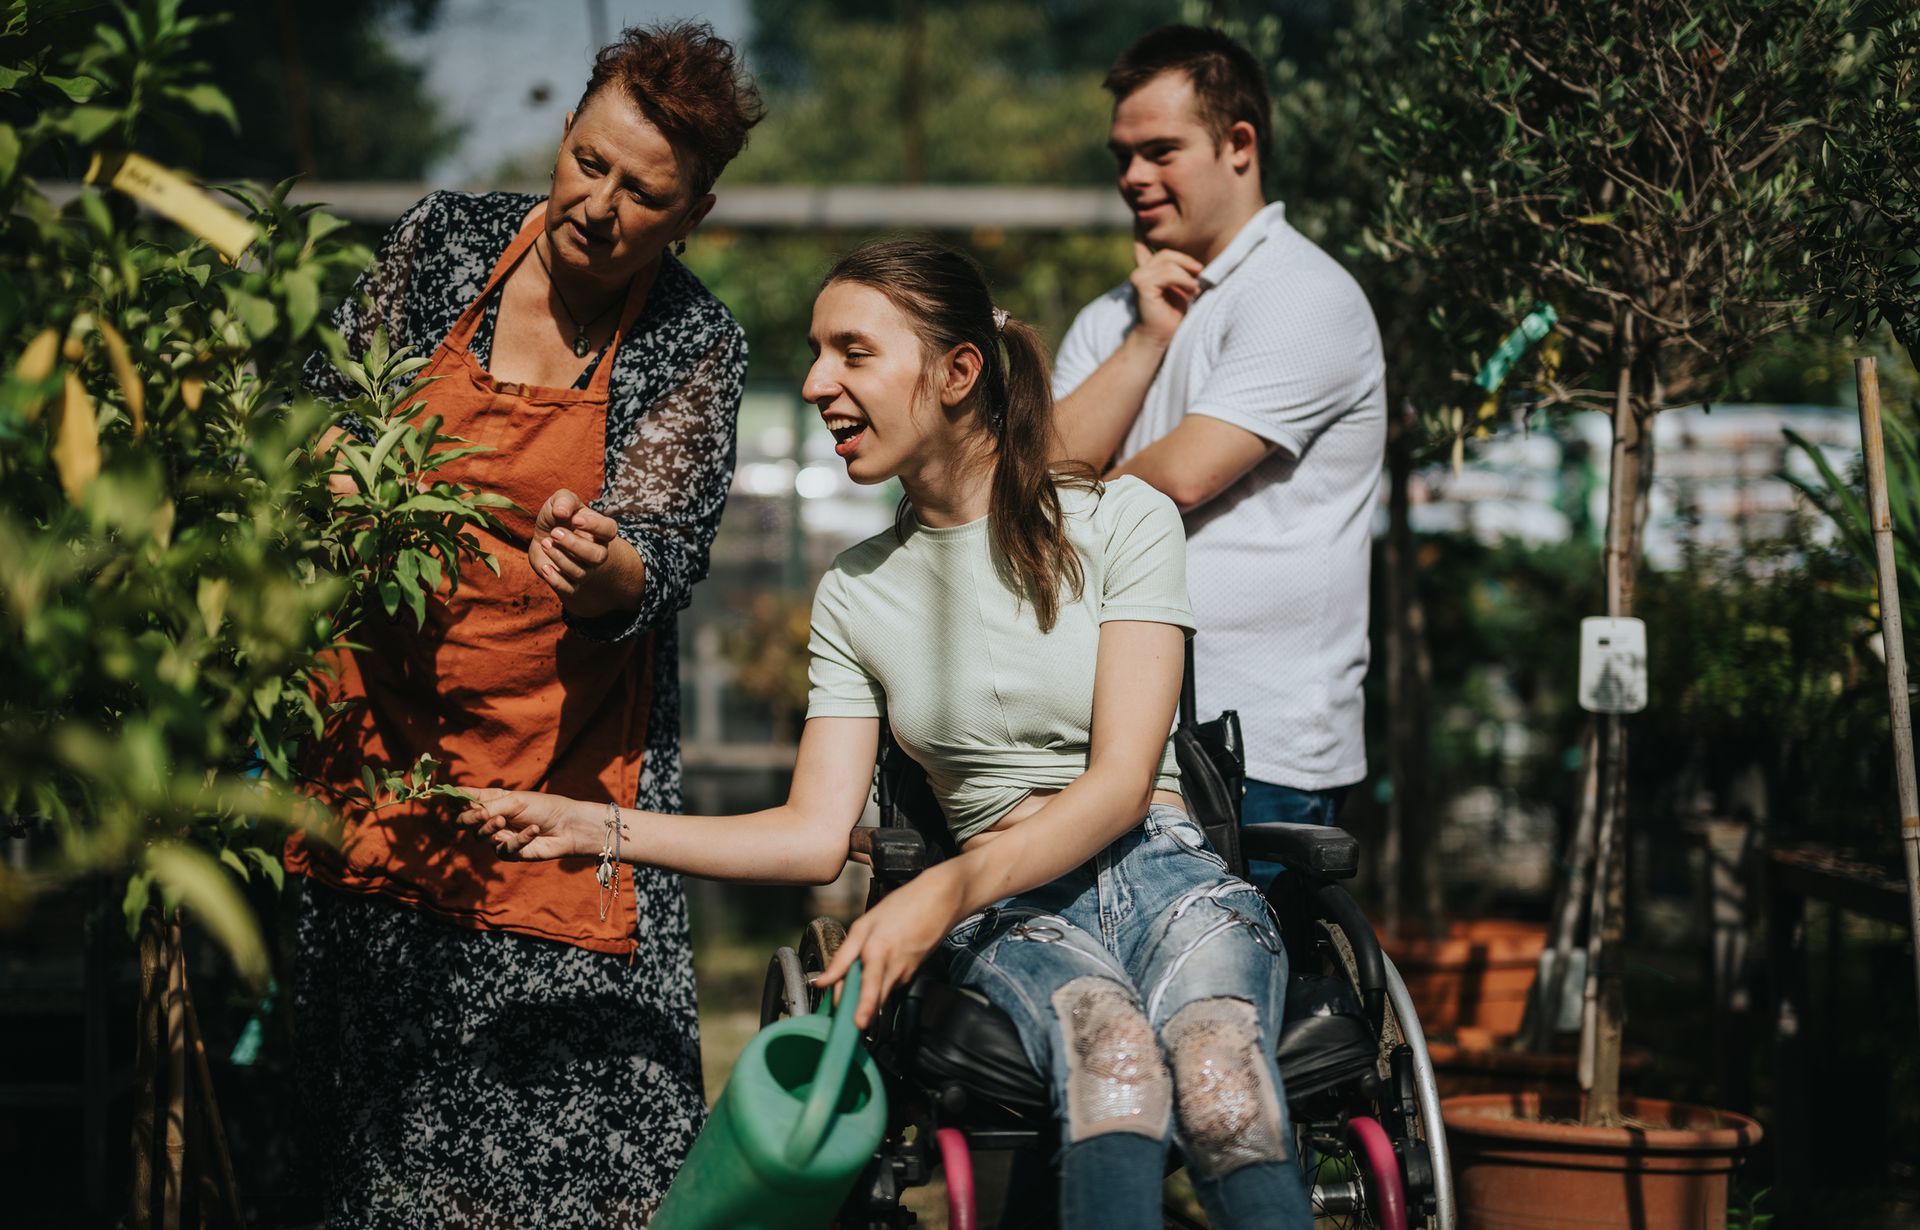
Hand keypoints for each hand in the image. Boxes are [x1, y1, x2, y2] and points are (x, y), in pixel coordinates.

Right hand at [456, 787, 590, 859]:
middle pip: (465, 822)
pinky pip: (503, 850)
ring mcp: (499, 836)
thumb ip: (489, 807)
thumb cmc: (544, 807)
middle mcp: (492, 818)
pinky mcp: (511, 853)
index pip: (464, 800)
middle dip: (469, 818)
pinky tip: (534, 831)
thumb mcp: (515, 801)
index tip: (448, 798)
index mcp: (492, 800)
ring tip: (504, 821)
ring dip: (490, 829)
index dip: (454, 799)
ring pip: (480, 837)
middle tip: (481, 815)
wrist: (570, 826)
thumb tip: (463, 810)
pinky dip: (517, 840)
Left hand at [530, 488, 618, 603]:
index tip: (575, 519)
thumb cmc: (557, 518)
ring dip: (559, 557)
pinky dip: (555, 580)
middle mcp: (597, 552)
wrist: (543, 537)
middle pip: (597, 556)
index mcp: (599, 531)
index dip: (595, 526)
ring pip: (580, 572)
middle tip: (555, 533)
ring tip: (546, 543)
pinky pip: (569, 589)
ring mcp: (585, 569)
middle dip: (574, 545)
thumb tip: (562, 513)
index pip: (610, 530)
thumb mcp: (560, 500)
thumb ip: (564, 500)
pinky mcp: (571, 583)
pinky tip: (545, 567)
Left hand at [814, 862, 967, 1028]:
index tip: (839, 1020)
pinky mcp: (912, 975)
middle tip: (840, 1020)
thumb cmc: (904, 906)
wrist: (941, 900)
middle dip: (855, 1012)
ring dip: (864, 996)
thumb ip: (842, 958)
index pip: (863, 995)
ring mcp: (905, 975)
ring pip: (879, 996)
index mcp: (878, 954)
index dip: (850, 1010)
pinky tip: (876, 967)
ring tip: (852, 988)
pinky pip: (889, 985)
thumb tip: (823, 982)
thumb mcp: (864, 925)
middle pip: (872, 1004)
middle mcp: (894, 971)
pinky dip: (877, 983)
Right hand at [1128, 241, 1203, 345]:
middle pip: (1167, 252)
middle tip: (1199, 276)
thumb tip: (1199, 264)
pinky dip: (1183, 281)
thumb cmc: (1174, 316)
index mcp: (1148, 271)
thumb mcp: (1183, 289)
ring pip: (1168, 261)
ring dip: (1187, 275)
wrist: (1160, 337)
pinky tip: (1189, 292)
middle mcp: (1141, 271)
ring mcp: (1139, 276)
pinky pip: (1168, 273)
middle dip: (1187, 262)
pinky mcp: (1142, 285)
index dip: (1140, 232)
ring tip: (1194, 290)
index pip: (1143, 246)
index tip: (1138, 218)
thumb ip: (1183, 273)